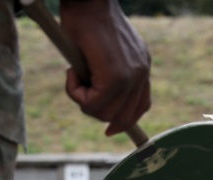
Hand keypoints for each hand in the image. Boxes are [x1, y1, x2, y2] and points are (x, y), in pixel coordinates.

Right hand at [60, 0, 150, 135]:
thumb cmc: (87, 18)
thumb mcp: (101, 50)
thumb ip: (106, 72)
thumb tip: (95, 99)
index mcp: (141, 66)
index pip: (140, 105)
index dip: (123, 122)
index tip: (109, 129)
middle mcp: (141, 73)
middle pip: (122, 116)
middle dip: (95, 109)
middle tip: (77, 85)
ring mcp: (131, 75)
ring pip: (105, 113)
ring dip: (83, 100)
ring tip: (73, 74)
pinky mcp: (115, 75)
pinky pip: (94, 103)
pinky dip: (76, 93)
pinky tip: (71, 72)